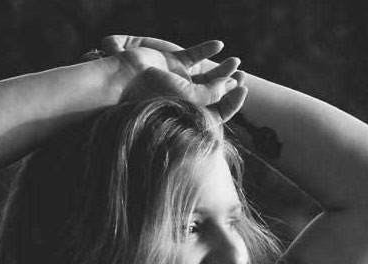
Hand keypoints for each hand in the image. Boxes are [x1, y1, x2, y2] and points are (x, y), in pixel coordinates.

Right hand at [94, 35, 247, 122]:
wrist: (125, 78)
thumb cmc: (155, 93)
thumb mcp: (189, 97)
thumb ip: (212, 93)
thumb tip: (229, 85)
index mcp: (188, 114)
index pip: (217, 113)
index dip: (232, 102)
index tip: (242, 89)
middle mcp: (185, 99)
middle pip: (214, 94)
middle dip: (230, 84)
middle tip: (241, 75)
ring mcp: (179, 80)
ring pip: (206, 75)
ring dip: (222, 68)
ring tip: (235, 61)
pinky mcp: (172, 63)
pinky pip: (193, 56)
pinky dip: (206, 50)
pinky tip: (218, 45)